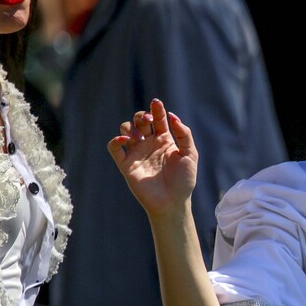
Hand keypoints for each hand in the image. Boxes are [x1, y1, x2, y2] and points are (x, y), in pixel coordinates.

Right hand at [107, 98, 197, 216]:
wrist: (173, 202)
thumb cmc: (184, 180)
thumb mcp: (190, 154)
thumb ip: (184, 134)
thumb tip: (172, 116)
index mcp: (165, 140)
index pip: (158, 119)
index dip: (157, 110)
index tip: (157, 103)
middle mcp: (149, 144)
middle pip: (140, 121)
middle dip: (142, 116)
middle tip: (149, 122)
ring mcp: (137, 153)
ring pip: (126, 130)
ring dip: (130, 126)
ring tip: (140, 135)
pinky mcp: (126, 164)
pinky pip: (114, 148)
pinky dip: (116, 140)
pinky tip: (126, 140)